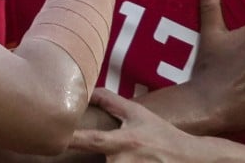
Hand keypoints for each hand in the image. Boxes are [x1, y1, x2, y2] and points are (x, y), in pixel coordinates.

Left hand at [72, 89, 216, 161]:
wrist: (191, 158)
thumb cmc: (162, 134)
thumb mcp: (138, 114)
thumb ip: (112, 102)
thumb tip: (88, 88)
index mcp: (123, 142)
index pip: (91, 140)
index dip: (71, 139)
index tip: (53, 136)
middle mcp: (124, 162)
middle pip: (96, 161)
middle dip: (101, 155)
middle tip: (122, 145)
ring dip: (111, 160)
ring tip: (133, 153)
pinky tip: (135, 159)